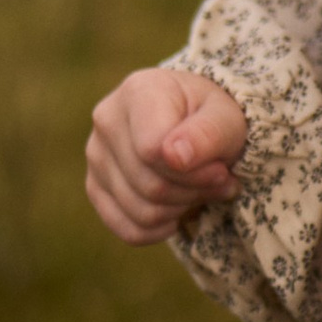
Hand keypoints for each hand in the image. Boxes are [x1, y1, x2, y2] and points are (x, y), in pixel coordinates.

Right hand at [84, 67, 248, 244]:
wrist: (196, 120)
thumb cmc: (212, 116)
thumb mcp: (226, 117)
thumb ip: (208, 133)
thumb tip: (175, 156)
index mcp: (139, 91)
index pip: (153, 150)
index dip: (194, 171)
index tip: (221, 167)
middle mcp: (107, 120)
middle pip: (150, 185)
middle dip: (193, 192)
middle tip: (218, 180)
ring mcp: (96, 155)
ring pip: (140, 211)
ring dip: (180, 210)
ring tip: (200, 190)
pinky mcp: (95, 186)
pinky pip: (128, 229)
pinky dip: (159, 230)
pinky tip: (177, 212)